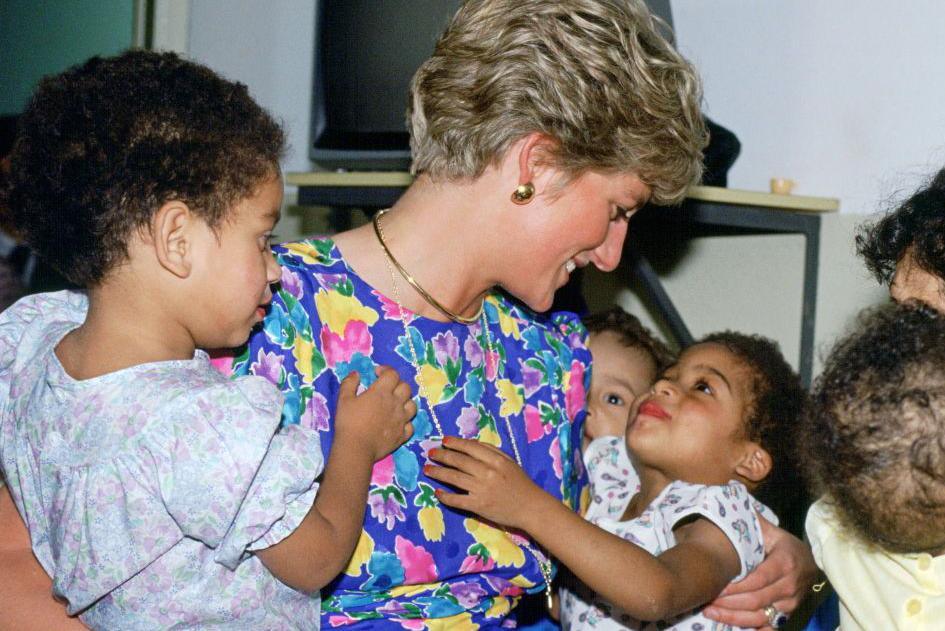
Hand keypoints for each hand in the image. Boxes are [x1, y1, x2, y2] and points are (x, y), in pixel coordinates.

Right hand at [334, 367, 415, 461]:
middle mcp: (396, 403)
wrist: (356, 448)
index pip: (393, 374)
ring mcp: (402, 419)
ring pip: (412, 405)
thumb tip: (356, 373)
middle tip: (387, 389)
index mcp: (382, 392)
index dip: (386, 370)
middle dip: (397, 384)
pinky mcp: (403, 434)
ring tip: (395, 405)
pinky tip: (398, 423)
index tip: (377, 374)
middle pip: (406, 387)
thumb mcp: (344, 399)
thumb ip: (349, 383)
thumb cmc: (349, 422)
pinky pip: (411, 425)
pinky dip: (406, 422)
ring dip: (405, 402)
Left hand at [424, 436, 540, 529]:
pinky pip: (456, 500)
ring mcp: (481, 489)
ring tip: (427, 469)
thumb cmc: (520, 483)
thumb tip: (469, 444)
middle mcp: (487, 473)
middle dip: (442, 456)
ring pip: (454, 478)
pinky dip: (445, 496)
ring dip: (438, 472)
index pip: (470, 447)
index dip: (454, 443)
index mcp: (495, 460)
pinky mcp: (478, 505)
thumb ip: (491, 451)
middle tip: (430, 453)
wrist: (530, 507)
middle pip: (458, 461)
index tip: (443, 441)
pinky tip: (437, 492)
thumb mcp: (509, 461)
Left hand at [703, 517, 815, 629]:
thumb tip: (730, 500)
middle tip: (706, 598)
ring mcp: (790, 604)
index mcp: (786, 563)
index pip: (758, 579)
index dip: (736, 586)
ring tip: (710, 611)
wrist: (808, 562)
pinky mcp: (787, 616)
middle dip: (729, 602)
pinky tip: (728, 625)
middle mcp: (791, 586)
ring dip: (733, 616)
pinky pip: (769, 627)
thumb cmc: (782, 544)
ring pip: (760, 616)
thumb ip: (751, 520)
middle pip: (756, 599)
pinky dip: (749, 629)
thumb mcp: (769, 530)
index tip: (715, 585)